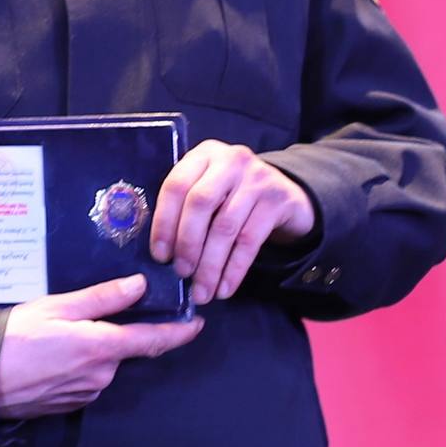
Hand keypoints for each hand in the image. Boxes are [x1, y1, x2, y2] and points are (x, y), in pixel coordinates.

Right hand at [0, 273, 203, 418]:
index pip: (153, 340)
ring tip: (55, 330)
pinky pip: (85, 376)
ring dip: (91, 345)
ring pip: (102, 362)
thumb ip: (102, 298)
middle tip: (82, 312)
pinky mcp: (70, 404)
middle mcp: (101, 376)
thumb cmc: (15, 338)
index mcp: (102, 348)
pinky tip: (51, 350)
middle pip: (122, 348)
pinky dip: (77, 361)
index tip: (198, 322)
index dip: (179, 332)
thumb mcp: (58, 306)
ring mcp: (86, 393)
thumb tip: (139, 286)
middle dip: (112, 330)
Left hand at [150, 141, 315, 304]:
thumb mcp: (209, 186)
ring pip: (226, 227)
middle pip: (200, 203)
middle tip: (181, 273)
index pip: (176, 185)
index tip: (160, 255)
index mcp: (204, 154)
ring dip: (210, 265)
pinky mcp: (277, 200)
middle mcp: (230, 160)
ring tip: (201, 291)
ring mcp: (257, 178)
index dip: (165, 222)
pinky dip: (234, 270)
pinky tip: (224, 288)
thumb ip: (186, 206)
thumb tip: (165, 252)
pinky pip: (250, 241)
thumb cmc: (233, 194)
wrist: (285, 192)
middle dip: (187, 243)